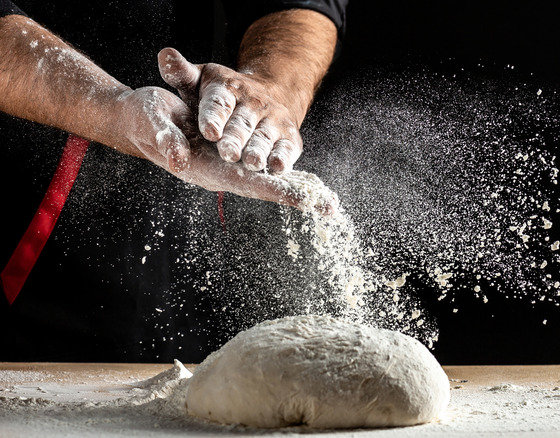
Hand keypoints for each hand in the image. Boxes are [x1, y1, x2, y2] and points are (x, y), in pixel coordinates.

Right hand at [114, 87, 336, 214]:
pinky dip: (286, 175)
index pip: (247, 182)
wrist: (139, 119)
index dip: (275, 190)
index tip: (303, 199)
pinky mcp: (230, 157)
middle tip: (329, 208)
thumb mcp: (153, 121)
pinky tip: (308, 184)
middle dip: (296, 196)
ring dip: (297, 191)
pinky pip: (263, 169)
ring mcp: (227, 166)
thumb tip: (179, 157)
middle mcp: (221, 172)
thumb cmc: (144, 118)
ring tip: (329, 202)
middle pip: (265, 187)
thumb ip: (165, 139)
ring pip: (268, 181)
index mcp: (204, 168)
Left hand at [157, 47, 302, 173]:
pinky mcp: (289, 136)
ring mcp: (273, 120)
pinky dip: (283, 158)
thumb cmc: (224, 95)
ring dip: (259, 151)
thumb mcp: (201, 80)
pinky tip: (278, 168)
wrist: (269, 94)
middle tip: (228, 154)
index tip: (209, 132)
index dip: (214, 117)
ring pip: (264, 138)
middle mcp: (254, 103)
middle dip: (235, 139)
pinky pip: (287, 148)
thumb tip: (165, 55)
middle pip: (242, 124)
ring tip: (253, 163)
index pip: (219, 103)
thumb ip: (181, 74)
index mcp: (228, 88)